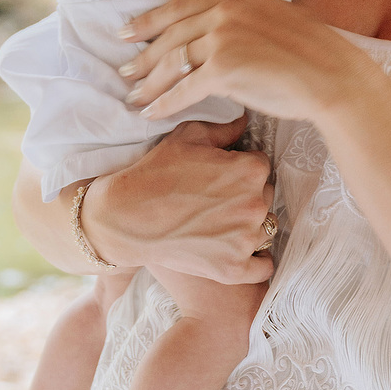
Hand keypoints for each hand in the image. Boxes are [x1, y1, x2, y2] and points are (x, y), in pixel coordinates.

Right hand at [85, 116, 275, 283]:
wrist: (124, 216)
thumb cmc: (155, 172)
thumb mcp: (188, 136)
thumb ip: (224, 128)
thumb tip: (245, 120)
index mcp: (250, 170)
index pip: (261, 166)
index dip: (240, 167)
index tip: (221, 175)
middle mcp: (254, 204)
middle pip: (265, 196)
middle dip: (246, 194)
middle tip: (215, 199)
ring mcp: (245, 239)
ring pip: (264, 228)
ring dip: (249, 225)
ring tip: (218, 222)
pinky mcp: (233, 269)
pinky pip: (263, 267)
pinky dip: (255, 261)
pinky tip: (240, 251)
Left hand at [117, 0, 368, 125]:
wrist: (332, 76)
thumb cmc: (312, 49)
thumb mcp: (278, 9)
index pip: (180, 6)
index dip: (149, 20)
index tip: (127, 32)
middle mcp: (225, 13)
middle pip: (170, 36)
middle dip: (142, 56)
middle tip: (124, 71)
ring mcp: (222, 40)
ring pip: (172, 64)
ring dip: (149, 83)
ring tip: (135, 97)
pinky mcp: (223, 70)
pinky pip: (183, 90)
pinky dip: (164, 104)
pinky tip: (152, 114)